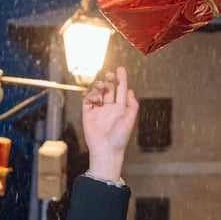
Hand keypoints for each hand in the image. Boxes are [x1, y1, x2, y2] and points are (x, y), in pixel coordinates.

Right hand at [82, 66, 137, 180]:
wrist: (106, 150)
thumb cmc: (120, 138)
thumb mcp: (130, 120)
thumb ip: (132, 105)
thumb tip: (130, 90)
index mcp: (120, 108)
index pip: (121, 90)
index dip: (121, 79)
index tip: (120, 69)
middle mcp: (109, 108)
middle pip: (108, 89)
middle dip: (109, 80)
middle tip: (110, 74)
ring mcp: (98, 110)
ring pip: (98, 93)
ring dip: (99, 87)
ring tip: (101, 85)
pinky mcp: (88, 114)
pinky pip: (88, 100)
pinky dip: (91, 95)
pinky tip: (95, 97)